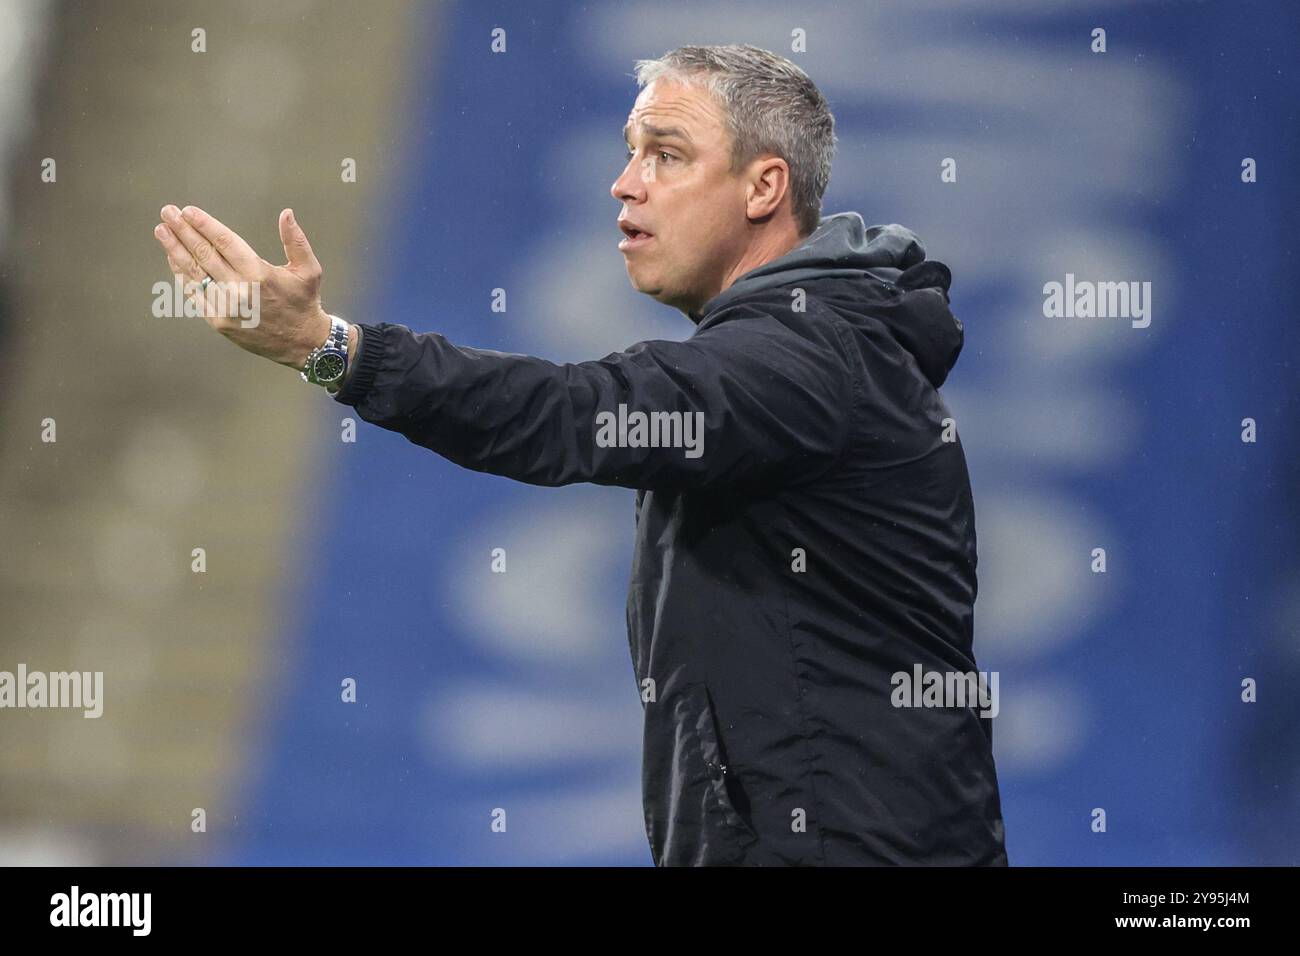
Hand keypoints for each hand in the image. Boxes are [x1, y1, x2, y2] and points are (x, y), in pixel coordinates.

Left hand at [153, 204, 330, 368]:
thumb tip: (286, 213)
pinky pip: (194, 294)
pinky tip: (172, 259)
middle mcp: (239, 289)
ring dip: (174, 250)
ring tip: (161, 231)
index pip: (225, 242)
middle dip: (182, 231)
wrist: (302, 343)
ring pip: (194, 273)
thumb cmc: (304, 303)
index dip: (204, 224)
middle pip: (203, 253)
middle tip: (167, 213)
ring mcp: (226, 307)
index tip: (188, 211)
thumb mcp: (309, 270)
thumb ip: (296, 241)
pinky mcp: (219, 322)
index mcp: (259, 274)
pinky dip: (181, 275)